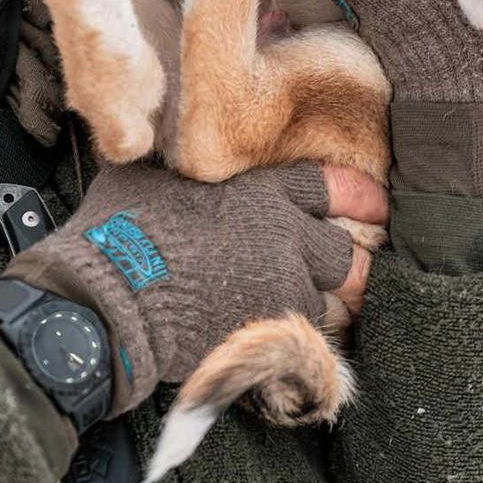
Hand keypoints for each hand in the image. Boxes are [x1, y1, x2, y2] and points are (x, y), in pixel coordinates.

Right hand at [5, 158, 386, 414]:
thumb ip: (176, 159)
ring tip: (298, 313)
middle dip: (343, 266)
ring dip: (315, 308)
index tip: (375, 204)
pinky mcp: (265, 337)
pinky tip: (266, 341)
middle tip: (341, 274)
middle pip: (342, 254)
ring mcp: (277, 291)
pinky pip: (297, 343)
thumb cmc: (117, 229)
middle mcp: (281, 238)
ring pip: (325, 304)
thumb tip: (168, 137)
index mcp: (258, 192)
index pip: (327, 187)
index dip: (357, 196)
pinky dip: (288, 344)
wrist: (107, 299)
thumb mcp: (144, 172)